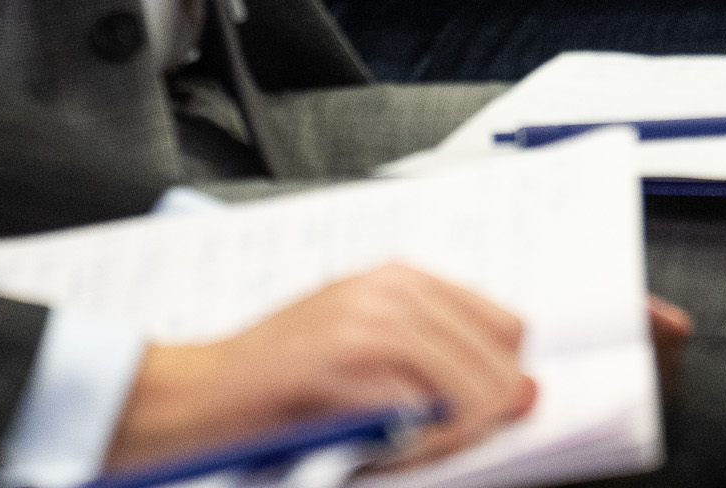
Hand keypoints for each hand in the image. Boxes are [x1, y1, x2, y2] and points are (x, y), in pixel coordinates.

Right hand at [113, 267, 533, 472]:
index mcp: (399, 277)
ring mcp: (370, 325)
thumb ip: (438, 357)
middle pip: (499, 360)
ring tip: (400, 443)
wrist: (199, 394)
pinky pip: (427, 418)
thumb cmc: (277, 377)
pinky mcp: (350, 368)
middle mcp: (391, 290)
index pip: (505, 325)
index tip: (481, 410)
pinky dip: (418, 445)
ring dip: (451, 432)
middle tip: (425, 436)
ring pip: (473, 389)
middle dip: (481, 411)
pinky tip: (379, 447)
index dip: (499, 377)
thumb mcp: (362, 342)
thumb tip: (526, 393)